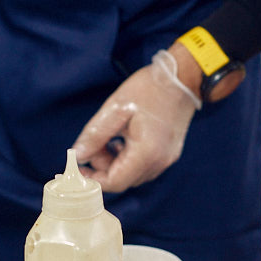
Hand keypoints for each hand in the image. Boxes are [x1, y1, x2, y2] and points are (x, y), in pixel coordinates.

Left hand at [71, 49, 200, 192]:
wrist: (181, 78)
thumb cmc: (149, 88)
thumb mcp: (115, 108)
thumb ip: (95, 135)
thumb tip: (78, 155)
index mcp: (146, 152)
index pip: (115, 182)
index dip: (94, 179)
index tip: (79, 167)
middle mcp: (159, 162)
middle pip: (124, 181)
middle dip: (103, 167)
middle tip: (94, 145)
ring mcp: (166, 159)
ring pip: (133, 175)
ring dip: (115, 164)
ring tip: (109, 139)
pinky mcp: (168, 154)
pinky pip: (143, 167)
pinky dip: (128, 160)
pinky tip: (123, 140)